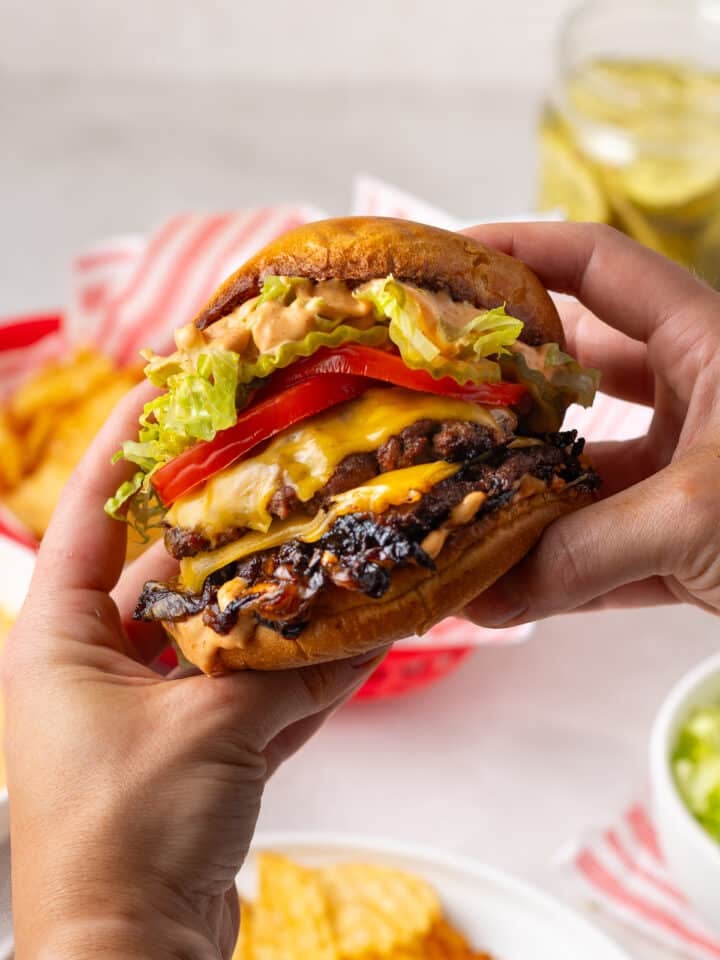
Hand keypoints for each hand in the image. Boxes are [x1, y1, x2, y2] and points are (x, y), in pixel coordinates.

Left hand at [2, 386, 385, 959]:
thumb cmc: (122, 838)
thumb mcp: (205, 729)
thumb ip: (284, 663)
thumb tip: (360, 613)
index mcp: (59, 642)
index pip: (88, 517)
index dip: (124, 450)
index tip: (165, 391)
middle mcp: (99, 666)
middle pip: (171, 572)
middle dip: (230, 527)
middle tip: (281, 466)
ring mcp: (151, 711)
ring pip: (225, 632)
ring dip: (281, 603)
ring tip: (332, 544)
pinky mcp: (197, 753)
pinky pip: (255, 691)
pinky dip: (300, 670)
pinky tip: (355, 637)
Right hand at [462, 222, 719, 625]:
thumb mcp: (702, 514)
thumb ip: (588, 551)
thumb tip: (485, 593)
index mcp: (710, 344)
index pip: (600, 267)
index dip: (521, 251)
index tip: (446, 263)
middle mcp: (696, 396)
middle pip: (576, 370)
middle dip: (505, 384)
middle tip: (427, 393)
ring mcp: (690, 470)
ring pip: (585, 469)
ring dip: (525, 495)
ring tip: (451, 501)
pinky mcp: (691, 537)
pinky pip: (608, 544)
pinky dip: (561, 569)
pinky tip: (505, 592)